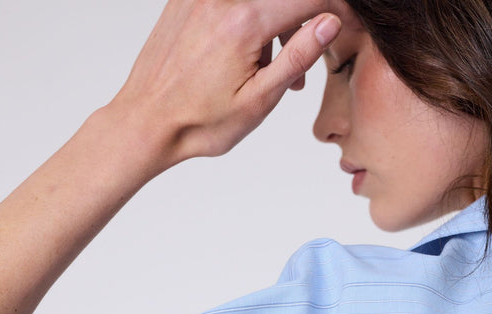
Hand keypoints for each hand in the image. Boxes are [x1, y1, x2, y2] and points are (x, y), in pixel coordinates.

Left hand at [115, 0, 341, 161]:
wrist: (145, 123)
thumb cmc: (198, 122)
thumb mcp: (258, 100)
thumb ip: (297, 56)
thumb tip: (330, 21)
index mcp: (244, 21)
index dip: (335, 12)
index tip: (346, 29)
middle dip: (302, 23)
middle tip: (301, 69)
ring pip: (258, 0)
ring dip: (274, 24)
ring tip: (268, 71)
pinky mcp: (185, 0)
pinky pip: (230, 1)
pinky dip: (246, 19)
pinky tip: (240, 57)